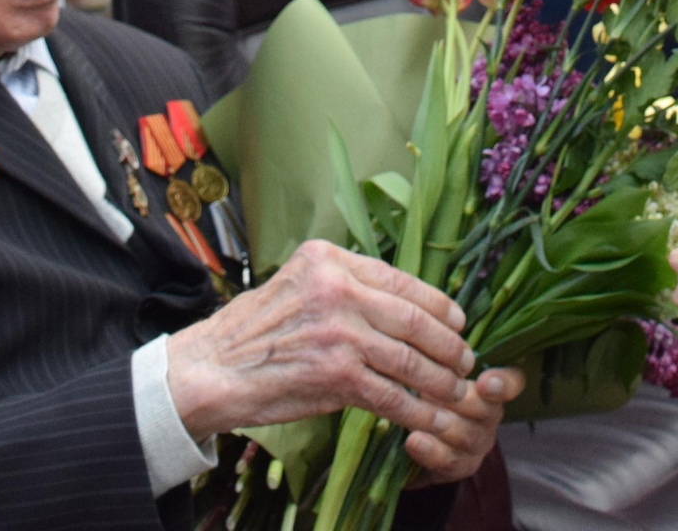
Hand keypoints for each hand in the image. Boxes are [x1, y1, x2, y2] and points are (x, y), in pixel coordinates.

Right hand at [168, 240, 499, 453]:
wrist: (211, 368)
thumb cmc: (253, 331)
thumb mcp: (296, 283)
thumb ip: (342, 284)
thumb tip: (397, 303)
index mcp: (329, 259)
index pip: (400, 278)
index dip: (437, 303)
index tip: (457, 319)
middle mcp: (337, 288)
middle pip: (414, 317)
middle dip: (448, 342)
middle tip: (466, 358)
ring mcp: (339, 332)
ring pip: (410, 358)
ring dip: (440, 379)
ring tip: (456, 390)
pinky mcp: (336, 375)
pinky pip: (391, 394)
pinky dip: (417, 410)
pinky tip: (431, 419)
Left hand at [405, 362, 522, 481]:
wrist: (404, 431)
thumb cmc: (423, 385)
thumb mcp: (433, 364)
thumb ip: (444, 350)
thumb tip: (446, 323)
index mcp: (490, 385)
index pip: (512, 382)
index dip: (503, 383)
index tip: (483, 383)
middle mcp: (490, 413)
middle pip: (488, 410)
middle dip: (460, 403)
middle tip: (432, 394)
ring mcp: (478, 442)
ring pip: (470, 436)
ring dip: (443, 427)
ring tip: (418, 420)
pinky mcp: (461, 466)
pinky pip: (451, 462)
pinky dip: (431, 451)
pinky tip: (413, 441)